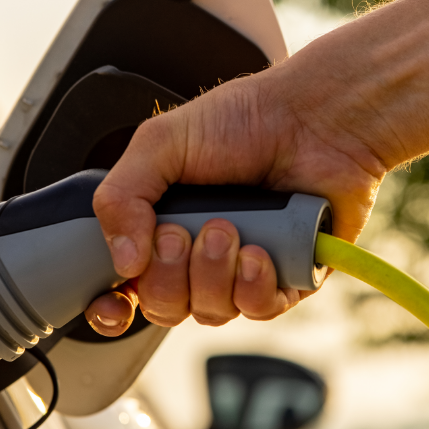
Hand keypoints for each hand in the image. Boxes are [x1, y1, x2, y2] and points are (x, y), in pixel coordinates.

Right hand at [84, 63, 386, 334]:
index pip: (126, 287)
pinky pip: (258, 310)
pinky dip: (252, 287)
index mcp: (161, 224)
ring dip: (212, 274)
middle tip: (181, 233)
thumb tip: (122, 262)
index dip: (113, 305)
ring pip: (210, 312)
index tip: (113, 302)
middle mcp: (199, 253)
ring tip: (228, 228)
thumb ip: (121, 196)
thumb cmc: (245, 119)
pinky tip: (259, 252)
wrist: (315, 117)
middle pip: (163, 307)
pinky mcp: (288, 278)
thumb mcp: (160, 143)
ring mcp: (243, 269)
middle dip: (167, 276)